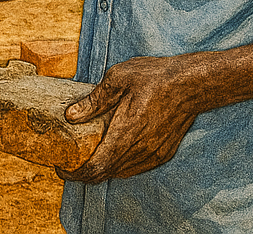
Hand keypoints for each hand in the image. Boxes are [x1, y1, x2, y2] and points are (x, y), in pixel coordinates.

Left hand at [58, 55, 197, 183]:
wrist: (191, 84)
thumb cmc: (154, 77)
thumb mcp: (118, 78)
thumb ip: (94, 100)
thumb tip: (71, 116)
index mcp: (126, 134)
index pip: (96, 168)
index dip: (75, 173)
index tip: (61, 167)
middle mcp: (140, 151)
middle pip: (106, 174)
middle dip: (84, 172)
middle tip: (70, 160)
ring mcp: (153, 155)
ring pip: (121, 172)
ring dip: (102, 168)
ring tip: (88, 153)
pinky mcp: (162, 154)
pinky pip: (135, 167)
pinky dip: (119, 164)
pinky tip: (114, 148)